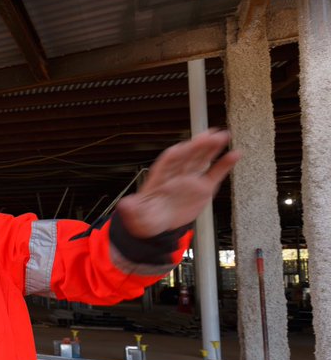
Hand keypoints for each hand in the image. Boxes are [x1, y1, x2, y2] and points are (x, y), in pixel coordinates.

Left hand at [117, 128, 239, 237]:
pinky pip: (215, 173)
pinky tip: (235, 154)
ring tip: (223, 136)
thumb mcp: (135, 215)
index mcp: (159, 178)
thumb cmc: (145, 217)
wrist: (157, 224)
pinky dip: (225, 164)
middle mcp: (176, 174)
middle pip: (187, 156)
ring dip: (212, 148)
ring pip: (201, 159)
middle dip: (197, 146)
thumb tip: (125, 205)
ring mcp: (190, 179)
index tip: (184, 147)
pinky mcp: (202, 187)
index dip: (176, 154)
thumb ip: (132, 209)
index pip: (168, 162)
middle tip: (210, 135)